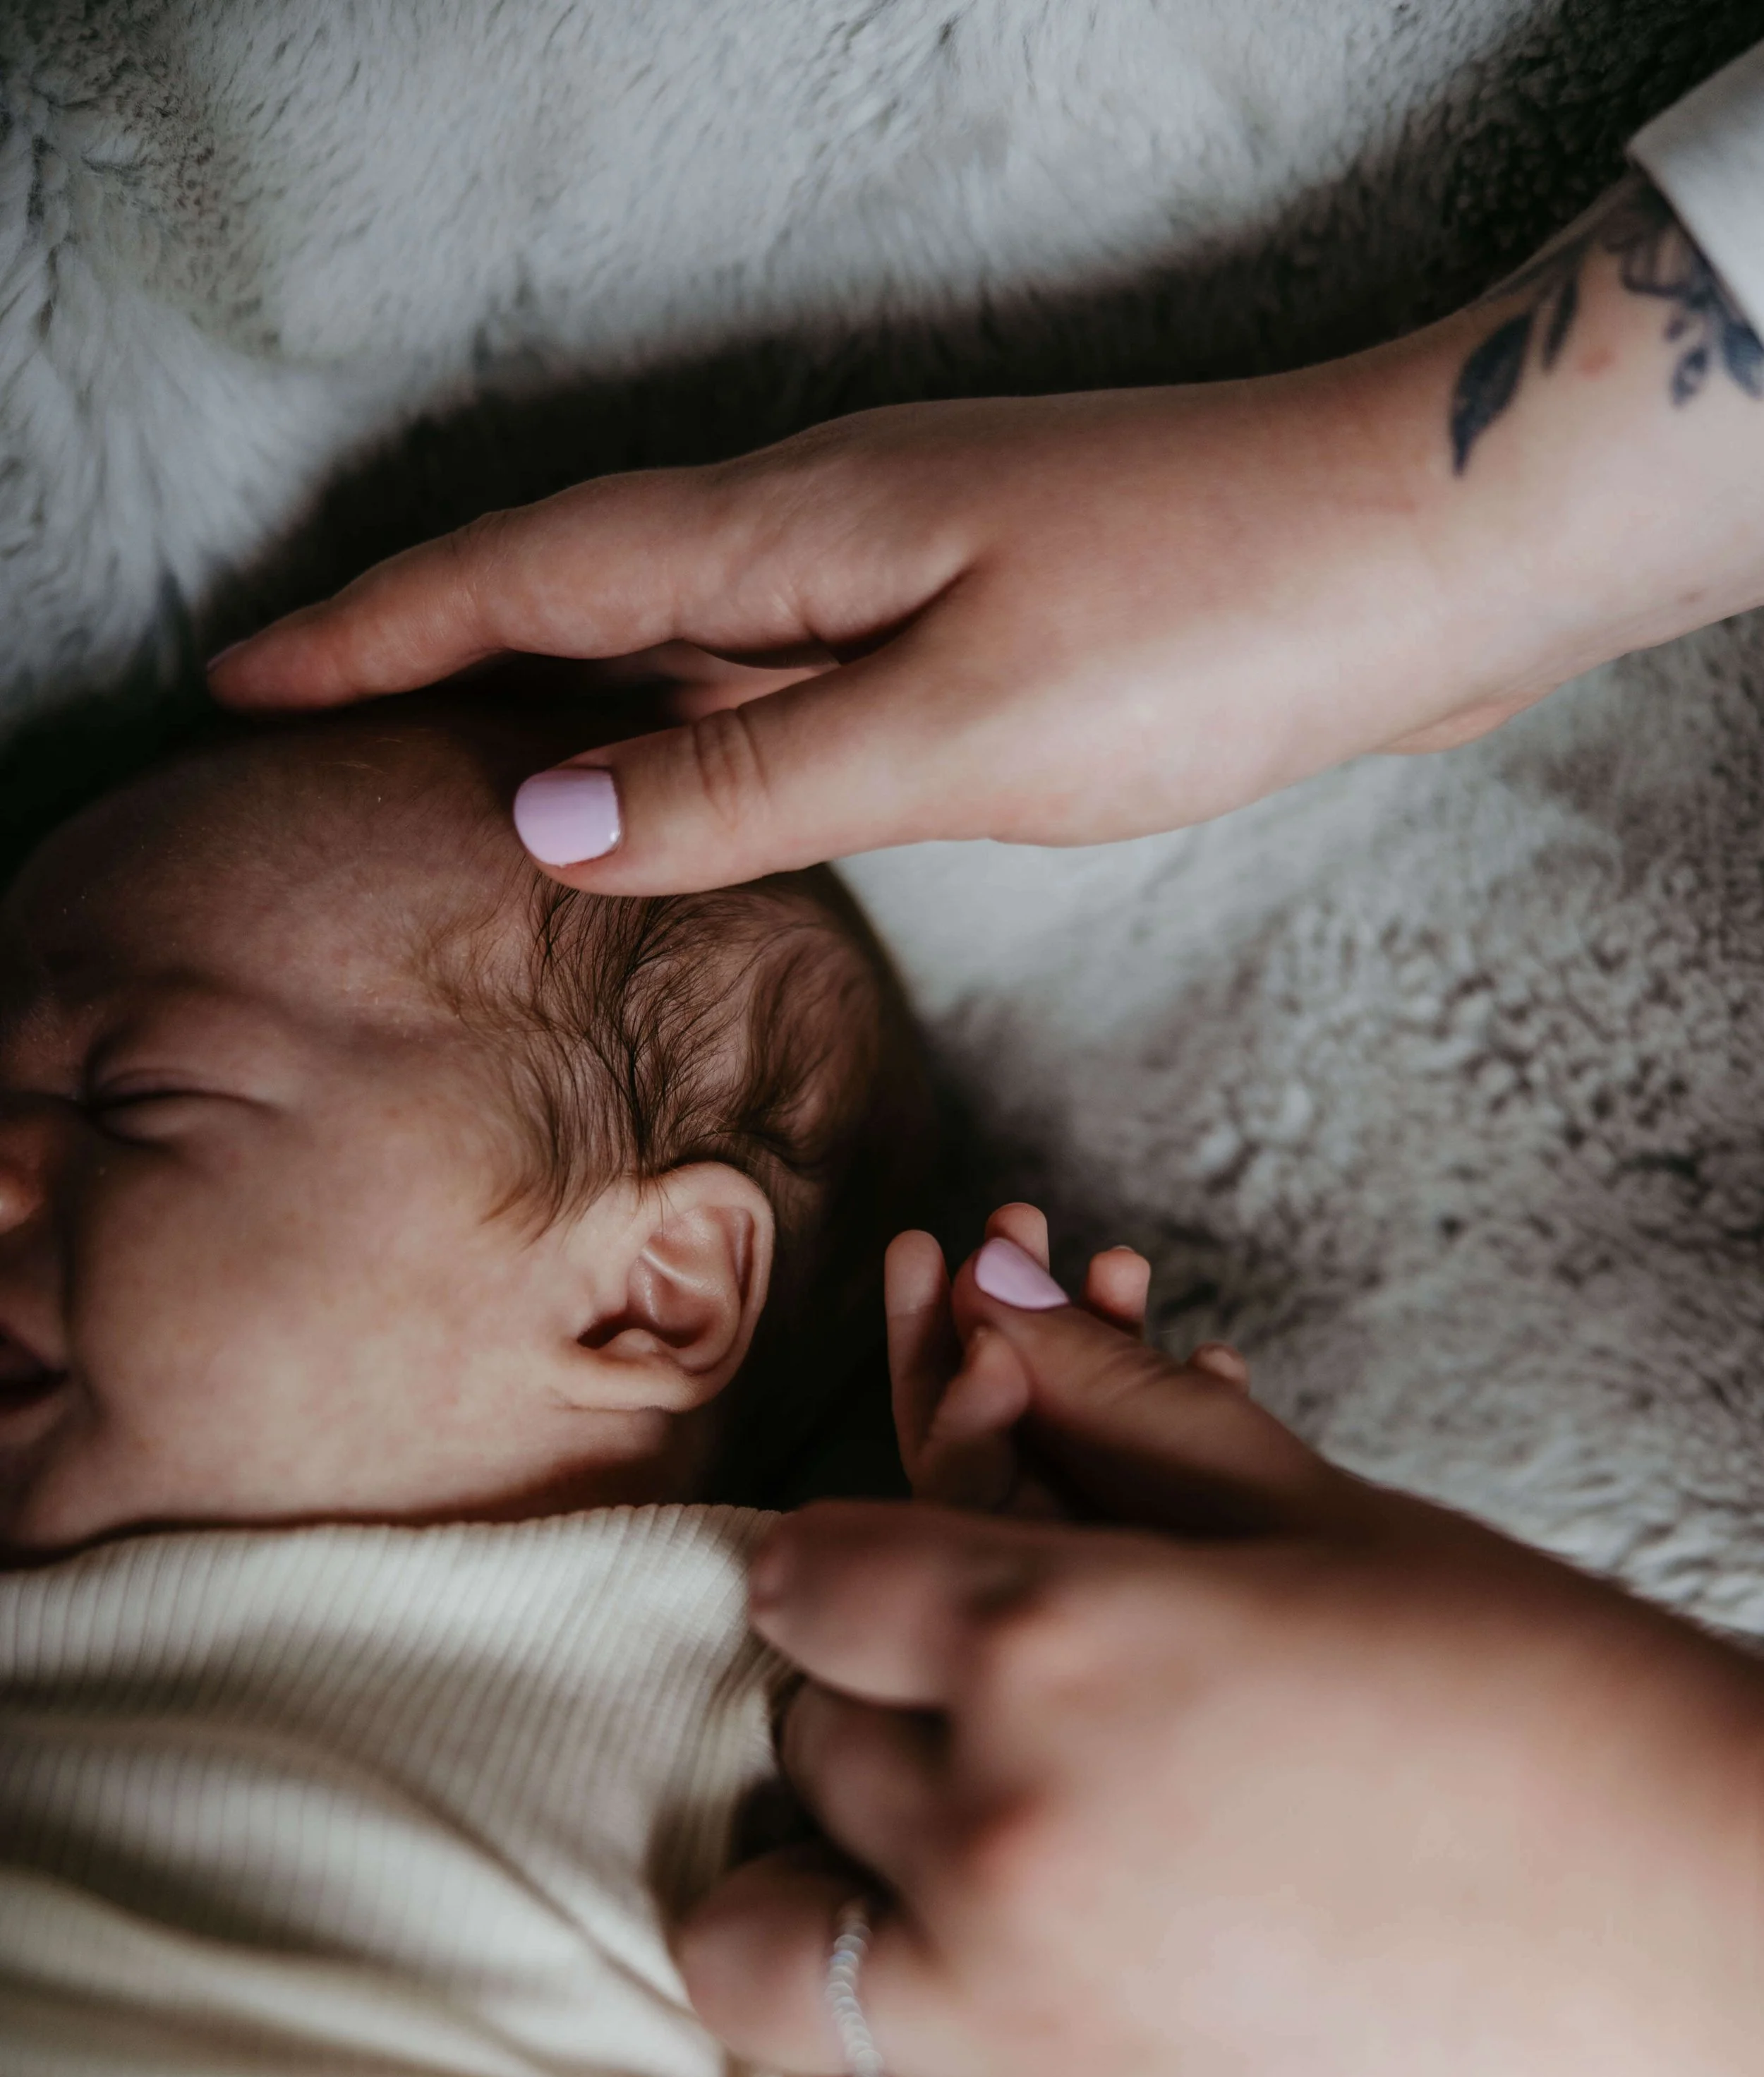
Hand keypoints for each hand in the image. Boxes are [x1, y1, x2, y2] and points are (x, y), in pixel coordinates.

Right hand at [211, 180, 1763, 894]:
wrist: (1420, 555)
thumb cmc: (1204, 627)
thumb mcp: (949, 733)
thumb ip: (742, 785)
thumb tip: (541, 821)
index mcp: (790, 528)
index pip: (527, 575)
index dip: (377, 633)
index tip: (250, 682)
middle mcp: (824, 523)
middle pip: (577, 583)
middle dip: (430, 651)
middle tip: (308, 724)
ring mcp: (900, 562)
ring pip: (676, 629)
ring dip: (557, 690)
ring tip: (446, 767)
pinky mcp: (974, 615)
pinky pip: (776, 667)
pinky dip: (693, 725)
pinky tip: (678, 784)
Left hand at [679, 1256, 1763, 2076]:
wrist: (1735, 1939)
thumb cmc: (1550, 1699)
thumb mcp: (1328, 1522)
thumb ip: (1124, 1408)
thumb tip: (985, 1282)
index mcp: (1055, 1633)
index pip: (815, 1580)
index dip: (838, 1576)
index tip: (867, 1601)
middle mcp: (1006, 1828)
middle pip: (808, 1754)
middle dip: (862, 1728)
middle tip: (944, 1740)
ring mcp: (1041, 2037)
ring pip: (759, 1964)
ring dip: (793, 1921)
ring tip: (861, 1912)